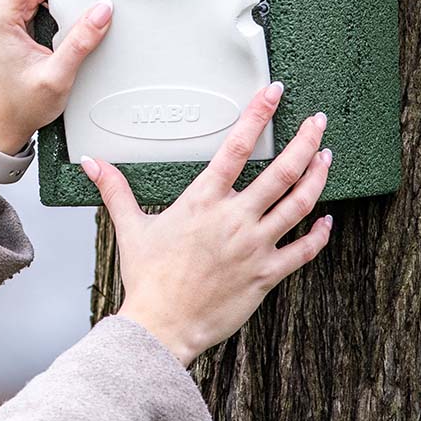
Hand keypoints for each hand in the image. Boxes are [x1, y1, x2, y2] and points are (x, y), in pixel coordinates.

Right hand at [81, 82, 331, 366]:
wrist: (163, 327)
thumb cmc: (148, 279)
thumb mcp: (130, 227)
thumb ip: (116, 190)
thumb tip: (92, 163)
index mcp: (203, 200)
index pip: (236, 146)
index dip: (258, 115)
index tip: (274, 93)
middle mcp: (234, 218)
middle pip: (281, 171)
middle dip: (305, 142)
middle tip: (318, 121)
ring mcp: (254, 246)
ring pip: (299, 205)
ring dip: (317, 178)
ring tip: (326, 157)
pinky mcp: (266, 274)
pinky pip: (303, 251)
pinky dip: (319, 235)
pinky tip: (328, 221)